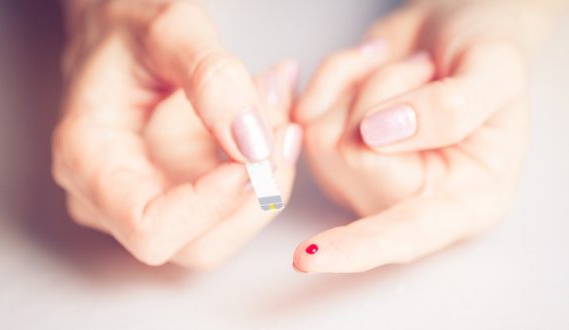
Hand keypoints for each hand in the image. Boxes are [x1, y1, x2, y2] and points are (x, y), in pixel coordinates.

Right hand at [52, 1, 300, 269]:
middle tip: (281, 121)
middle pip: (197, 245)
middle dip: (254, 192)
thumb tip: (253, 143)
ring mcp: (146, 201)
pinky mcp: (178, 197)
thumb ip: (212, 79)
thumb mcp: (171, 28)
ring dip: (268, 179)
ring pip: (224, 232)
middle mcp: (111, 196)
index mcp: (88, 160)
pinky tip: (273, 119)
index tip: (253, 158)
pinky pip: (233, 208)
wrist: (121, 33)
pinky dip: (265, 170)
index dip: (209, 207)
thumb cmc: (129, 26)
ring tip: (278, 109)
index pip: (148, 228)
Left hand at [292, 1, 539, 272]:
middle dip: (383, 92)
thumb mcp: (496, 71)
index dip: (358, 247)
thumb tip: (376, 135)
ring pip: (322, 133)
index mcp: (463, 200)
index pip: (405, 236)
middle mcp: (404, 199)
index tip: (307, 258)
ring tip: (408, 71)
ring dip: (363, 81)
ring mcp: (360, 176)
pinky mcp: (330, 147)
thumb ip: (451, 109)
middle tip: (426, 69)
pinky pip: (305, 110)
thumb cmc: (485, 54)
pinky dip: (336, 74)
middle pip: (351, 158)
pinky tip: (372, 67)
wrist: (451, 30)